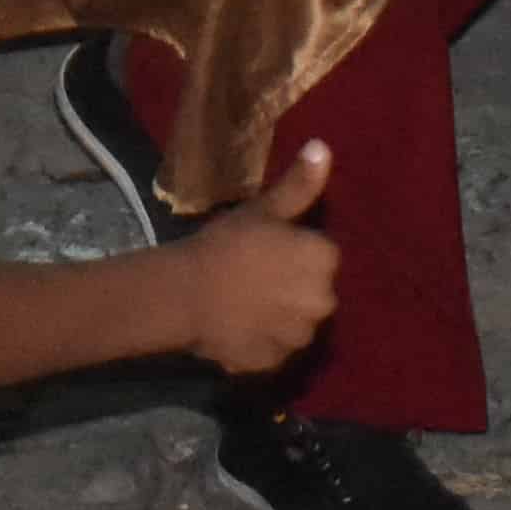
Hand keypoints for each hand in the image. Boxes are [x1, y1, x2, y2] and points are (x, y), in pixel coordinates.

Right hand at [173, 143, 340, 372]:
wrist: (186, 296)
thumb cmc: (225, 245)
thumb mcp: (263, 210)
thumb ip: (299, 185)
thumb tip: (324, 147)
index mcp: (323, 260)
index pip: (323, 255)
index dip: (295, 251)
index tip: (268, 249)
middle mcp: (323, 301)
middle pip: (314, 290)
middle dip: (294, 285)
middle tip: (255, 276)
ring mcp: (301, 336)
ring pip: (298, 321)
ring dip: (281, 315)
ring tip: (245, 303)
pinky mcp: (279, 362)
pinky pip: (278, 347)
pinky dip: (264, 339)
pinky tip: (239, 325)